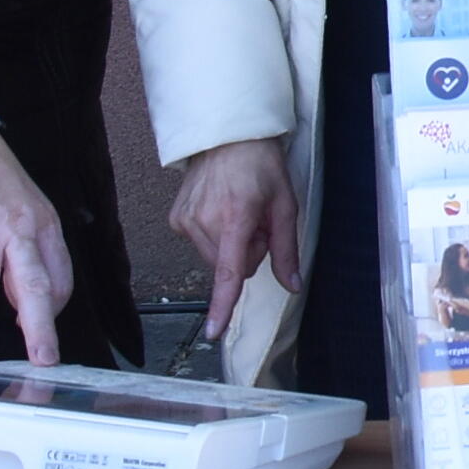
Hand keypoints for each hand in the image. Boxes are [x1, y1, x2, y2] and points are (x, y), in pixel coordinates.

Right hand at [0, 127, 73, 363]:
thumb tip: (27, 303)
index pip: (60, 277)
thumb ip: (31, 251)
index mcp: (43, 223)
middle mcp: (18, 226)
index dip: (52, 309)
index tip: (41, 328)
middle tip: (43, 358)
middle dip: (41, 329)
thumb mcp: (26, 207)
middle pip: (35, 288)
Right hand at [166, 135, 303, 338]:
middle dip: (248, 253)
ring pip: (215, 260)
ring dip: (231, 245)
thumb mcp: (285, 205)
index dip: (223, 305)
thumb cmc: (262, 167)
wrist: (228, 136)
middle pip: (231, 268)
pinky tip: (220, 209)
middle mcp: (204, 221)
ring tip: (238, 211)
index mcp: (236, 218)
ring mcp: (185, 220)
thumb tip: (293, 285)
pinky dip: (214, 236)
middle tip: (256, 222)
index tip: (213, 332)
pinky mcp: (176, 219)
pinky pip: (200, 246)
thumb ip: (286, 249)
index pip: (229, 272)